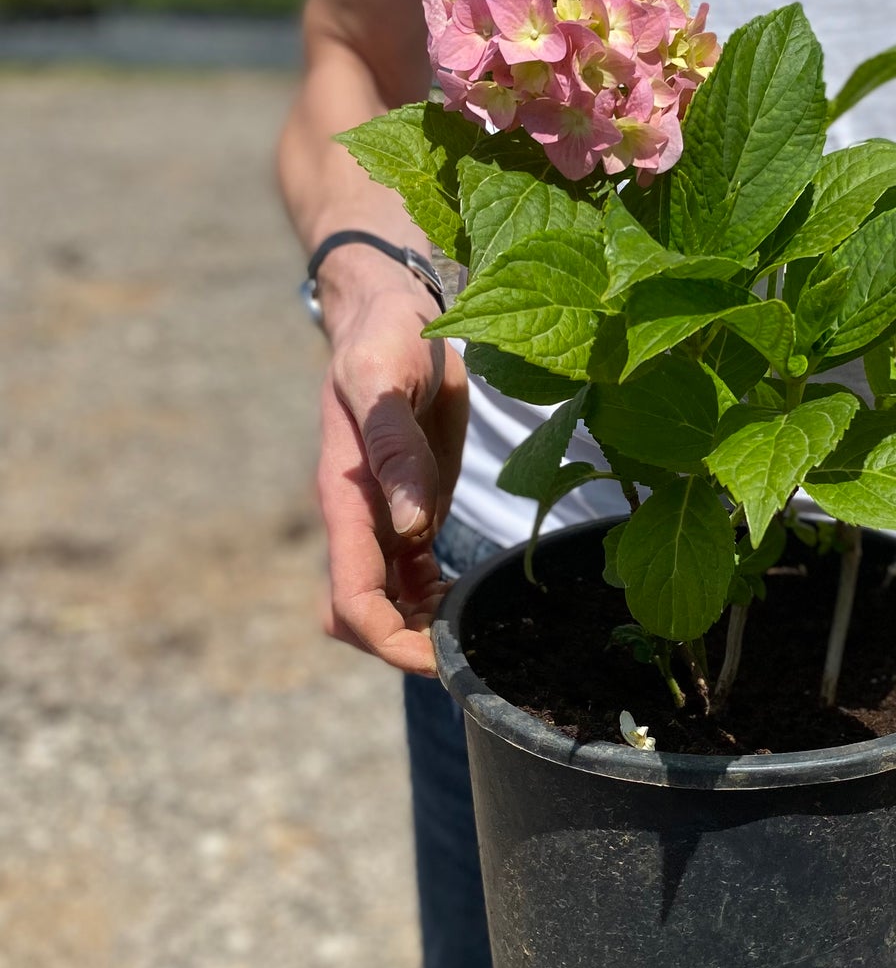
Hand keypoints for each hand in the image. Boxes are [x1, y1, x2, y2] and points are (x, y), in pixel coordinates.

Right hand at [315, 249, 470, 673]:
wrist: (393, 311)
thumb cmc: (386, 335)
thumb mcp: (387, 377)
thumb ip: (395, 449)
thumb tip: (410, 526)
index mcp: (345, 496)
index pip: (352, 597)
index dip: (389, 639)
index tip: (437, 657)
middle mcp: (360, 517)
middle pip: (361, 614)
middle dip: (403, 646)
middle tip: (465, 653)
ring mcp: (383, 517)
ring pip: (386, 603)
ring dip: (423, 626)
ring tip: (477, 628)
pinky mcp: (409, 508)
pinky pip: (412, 577)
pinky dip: (436, 599)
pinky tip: (471, 596)